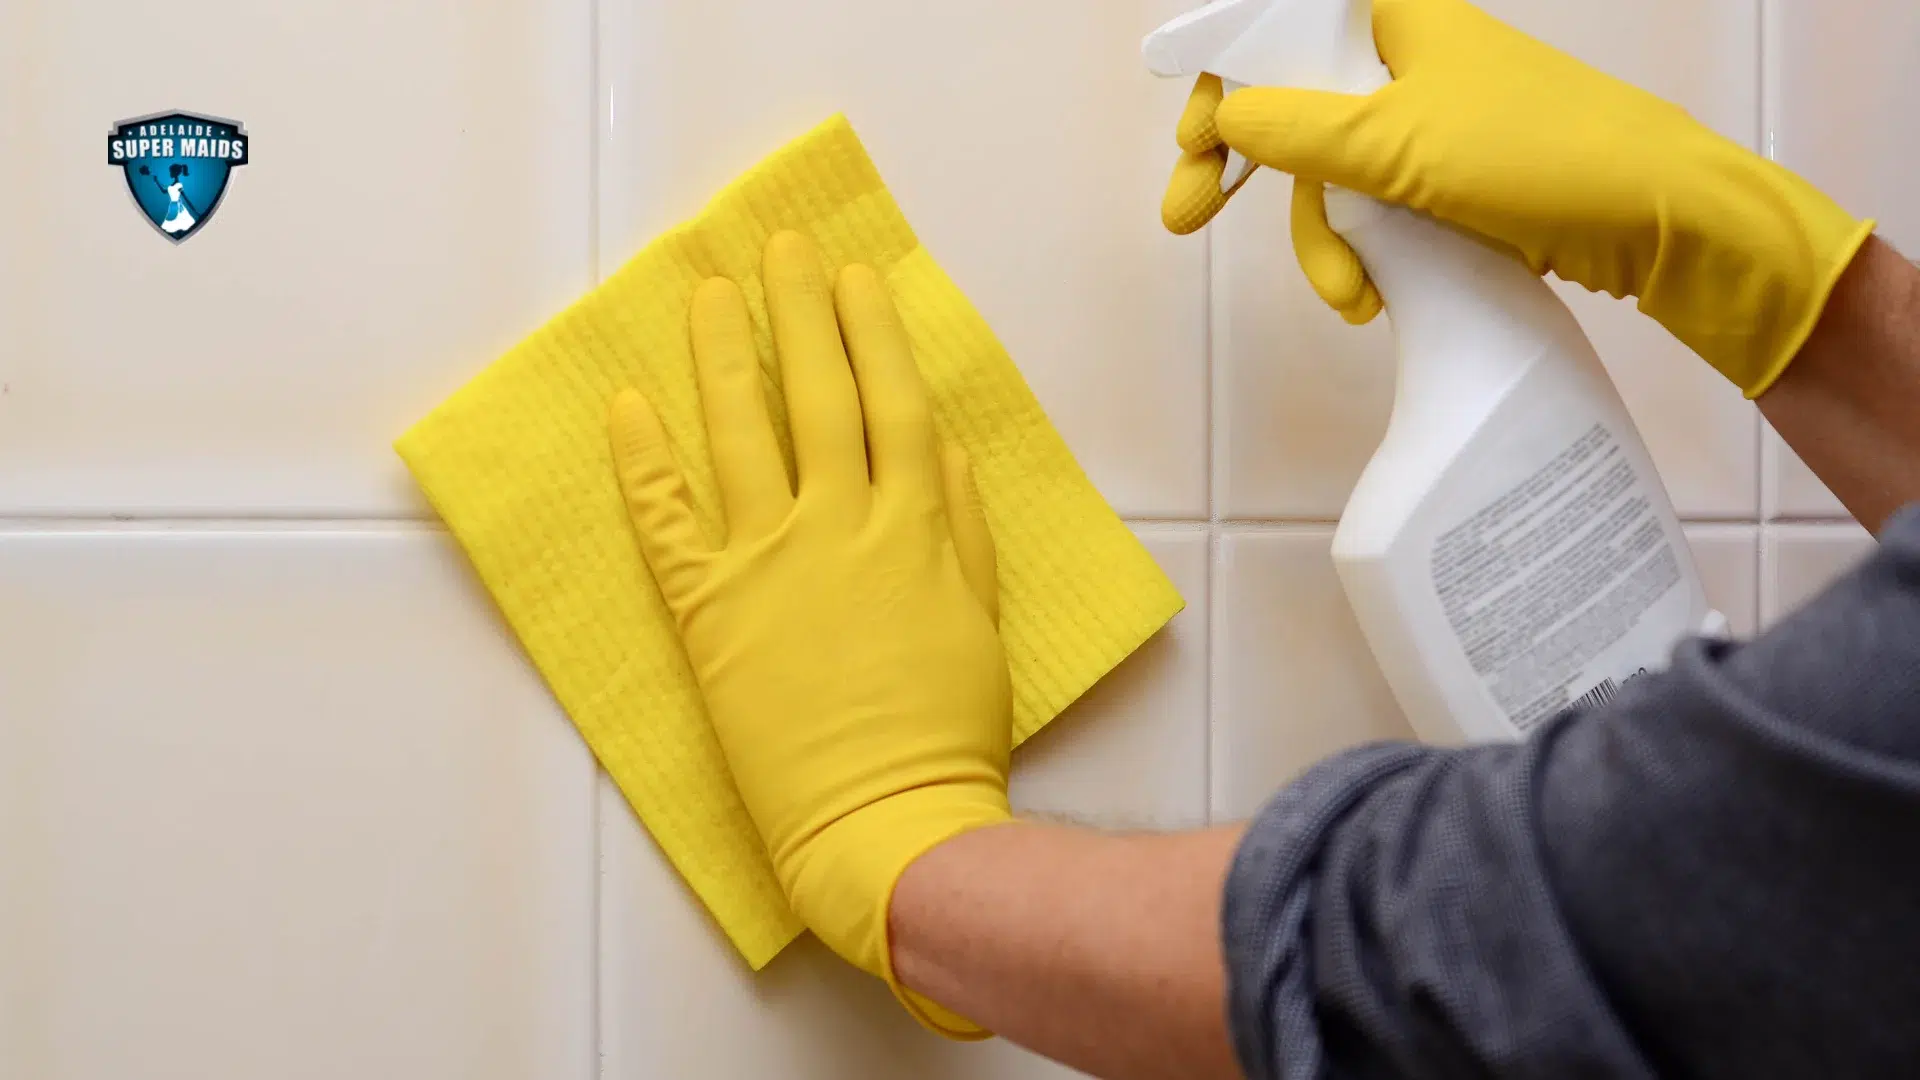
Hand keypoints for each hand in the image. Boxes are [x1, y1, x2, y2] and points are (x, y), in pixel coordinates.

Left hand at [609, 231, 1011, 1036]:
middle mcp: (839, 527)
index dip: (872, 334)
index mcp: (912, 529)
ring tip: (710, 296)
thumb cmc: (947, 732)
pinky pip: (666, 522)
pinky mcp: (708, 613)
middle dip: (801, 313)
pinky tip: (629, 406)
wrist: (887, 821)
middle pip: (817, 396)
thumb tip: (940, 444)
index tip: (854, 279)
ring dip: (722, 357)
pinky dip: (644, 462)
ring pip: (740, 435)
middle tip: (781, 250)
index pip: (892, 403)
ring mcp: (768, 565)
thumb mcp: (980, 618)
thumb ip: (962, 526)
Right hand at [1161, 0, 1875, 397]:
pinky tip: (1372, 297)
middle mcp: (1407, 61)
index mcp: (1395, 19)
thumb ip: (1297, 129)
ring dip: (1324, 241)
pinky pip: (1376, 212)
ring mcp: (1430, 125)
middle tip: (1185, 216)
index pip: (1281, 28)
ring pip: (1331, 175)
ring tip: (1348, 294)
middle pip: (1292, 107)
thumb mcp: (1397, 143)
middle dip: (1247, 174)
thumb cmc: (1533, 153)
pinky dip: (1364, 255)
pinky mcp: (1450, 184)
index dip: (1225, 77)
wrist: (1657, 220)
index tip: (1192, 140)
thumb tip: (1226, 118)